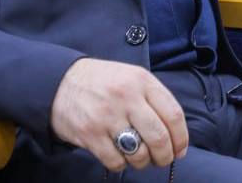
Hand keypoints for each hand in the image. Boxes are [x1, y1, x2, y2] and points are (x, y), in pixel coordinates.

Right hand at [50, 58, 188, 172]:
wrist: (60, 81)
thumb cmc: (103, 82)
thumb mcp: (132, 77)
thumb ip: (154, 99)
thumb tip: (176, 135)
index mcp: (142, 81)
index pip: (173, 115)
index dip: (181, 138)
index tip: (180, 149)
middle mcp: (126, 97)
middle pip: (159, 137)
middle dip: (165, 155)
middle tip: (163, 159)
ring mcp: (107, 116)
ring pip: (138, 153)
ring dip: (143, 162)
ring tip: (140, 157)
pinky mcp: (89, 134)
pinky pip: (116, 161)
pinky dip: (121, 165)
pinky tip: (119, 156)